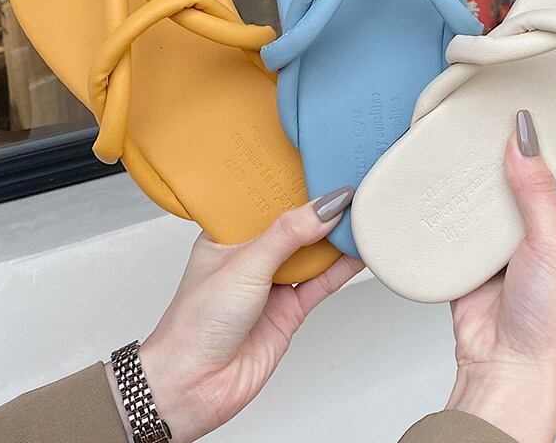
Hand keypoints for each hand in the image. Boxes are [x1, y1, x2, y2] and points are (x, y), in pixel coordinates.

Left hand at [117, 188, 361, 442]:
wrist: (192, 388)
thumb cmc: (194, 324)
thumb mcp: (244, 264)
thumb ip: (288, 234)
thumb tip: (325, 207)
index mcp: (228, 235)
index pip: (267, 200)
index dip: (294, 184)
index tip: (323, 167)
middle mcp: (250, 257)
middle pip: (295, 226)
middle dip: (321, 210)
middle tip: (351, 187)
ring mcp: (271, 284)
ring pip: (312, 253)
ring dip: (336, 238)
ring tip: (363, 213)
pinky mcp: (289, 310)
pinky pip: (322, 283)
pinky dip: (342, 269)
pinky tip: (360, 252)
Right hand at [446, 111, 555, 442]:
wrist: (502, 366)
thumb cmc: (547, 324)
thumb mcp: (553, 244)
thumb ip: (538, 191)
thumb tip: (525, 139)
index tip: (544, 106)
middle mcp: (539, 230)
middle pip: (523, 176)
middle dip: (509, 151)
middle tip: (494, 114)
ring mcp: (503, 242)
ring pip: (488, 196)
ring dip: (476, 176)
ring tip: (466, 139)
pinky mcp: (471, 254)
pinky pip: (458, 220)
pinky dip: (450, 204)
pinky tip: (442, 182)